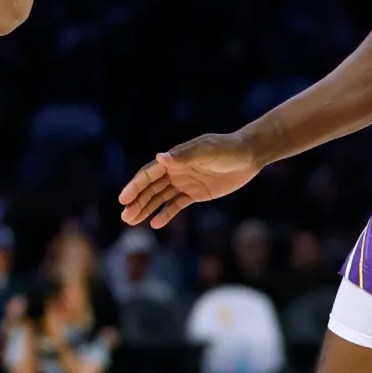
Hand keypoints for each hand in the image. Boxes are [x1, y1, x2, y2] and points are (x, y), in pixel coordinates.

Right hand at [118, 132, 263, 228]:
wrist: (248, 155)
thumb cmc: (227, 149)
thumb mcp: (206, 151)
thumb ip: (184, 156)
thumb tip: (160, 157)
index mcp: (174, 159)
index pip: (148, 174)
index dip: (135, 186)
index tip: (123, 200)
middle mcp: (175, 170)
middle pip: (150, 188)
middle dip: (137, 202)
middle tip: (125, 217)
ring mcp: (184, 182)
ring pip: (160, 198)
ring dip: (146, 209)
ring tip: (132, 222)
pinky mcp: (196, 193)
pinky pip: (177, 205)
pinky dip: (166, 214)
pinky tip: (155, 223)